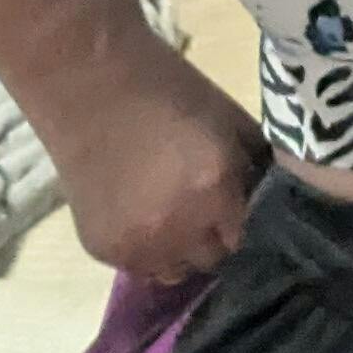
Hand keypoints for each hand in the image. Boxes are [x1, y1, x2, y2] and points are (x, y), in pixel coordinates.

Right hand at [49, 41, 266, 283]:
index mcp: (215, 188)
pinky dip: (143, 246)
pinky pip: (137, 265)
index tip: (233, 207)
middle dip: (212, 236)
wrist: (86, 81)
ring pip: (174, 270)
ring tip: (166, 212)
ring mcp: (138, 245)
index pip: (247, 237)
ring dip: (177, 249)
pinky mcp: (103, 250)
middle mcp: (181, 228)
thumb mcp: (227, 119)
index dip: (240, 220)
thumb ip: (251, 165)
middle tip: (201, 207)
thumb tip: (266, 196)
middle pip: (212, 259)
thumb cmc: (164, 87)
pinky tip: (135, 211)